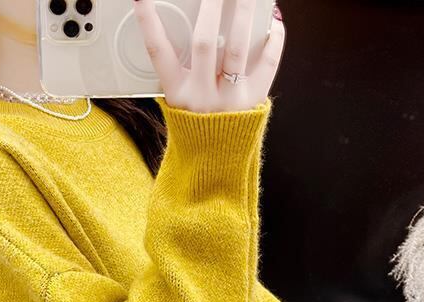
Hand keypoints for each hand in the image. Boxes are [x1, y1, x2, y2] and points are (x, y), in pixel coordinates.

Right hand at [132, 0, 285, 112]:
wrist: (216, 163)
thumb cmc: (196, 127)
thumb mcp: (178, 103)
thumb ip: (180, 72)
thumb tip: (193, 28)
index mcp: (177, 95)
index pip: (159, 53)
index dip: (149, 24)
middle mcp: (202, 96)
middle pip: (203, 42)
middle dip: (209, 7)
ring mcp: (229, 99)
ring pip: (236, 47)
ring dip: (243, 14)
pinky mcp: (253, 101)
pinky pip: (268, 64)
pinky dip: (274, 41)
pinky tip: (274, 22)